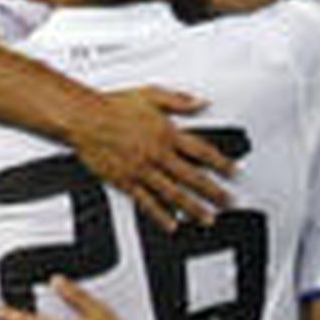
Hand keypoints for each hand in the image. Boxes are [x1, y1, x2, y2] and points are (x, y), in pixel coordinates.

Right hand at [69, 87, 232, 231]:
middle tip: (228, 202)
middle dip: (214, 192)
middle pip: (193, 177)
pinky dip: (161, 216)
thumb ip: (179, 100)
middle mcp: (158, 154)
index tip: (233, 172)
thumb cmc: (114, 106)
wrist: (86, 119)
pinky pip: (147, 203)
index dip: (221, 163)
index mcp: (167, 133)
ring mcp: (143, 171)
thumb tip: (201, 102)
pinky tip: (172, 224)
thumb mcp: (151, 94)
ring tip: (207, 218)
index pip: (202, 152)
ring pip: (174, 194)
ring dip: (194, 208)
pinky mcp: (126, 182)